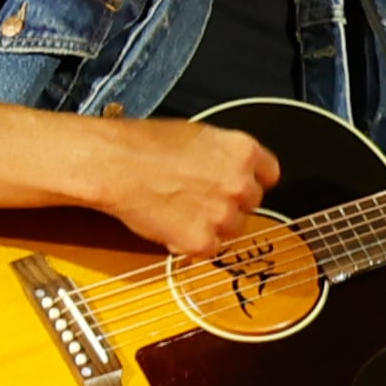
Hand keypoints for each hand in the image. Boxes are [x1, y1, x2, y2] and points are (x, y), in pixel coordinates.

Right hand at [89, 116, 280, 256]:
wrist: (116, 165)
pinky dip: (193, 243)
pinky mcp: (203, 242)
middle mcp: (241, 184)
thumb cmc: (144, 146)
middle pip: (252, 204)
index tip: (239, 186)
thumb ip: (224, 156)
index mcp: (243, 151)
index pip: (269, 174)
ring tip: (182, 210)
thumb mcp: (198, 135)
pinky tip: (173, 225)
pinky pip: (209, 249)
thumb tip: (230, 170)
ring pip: (233, 229)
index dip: (251, 180)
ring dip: (214, 225)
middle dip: (230, 203)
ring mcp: (224, 215)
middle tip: (200, 197)